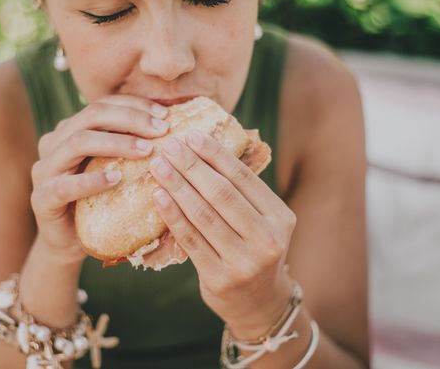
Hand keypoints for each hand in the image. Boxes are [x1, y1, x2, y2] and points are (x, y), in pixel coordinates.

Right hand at [30, 95, 169, 262]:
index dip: (135, 105)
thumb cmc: (100, 200)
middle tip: (161, 130)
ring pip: (78, 142)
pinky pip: (65, 185)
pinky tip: (116, 179)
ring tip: (146, 151)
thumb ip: (131, 146)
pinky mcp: (42, 198)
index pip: (103, 104)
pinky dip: (92, 180)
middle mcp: (54, 142)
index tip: (166, 114)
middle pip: (91, 115)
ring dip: (116, 143)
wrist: (71, 241)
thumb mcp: (116, 168)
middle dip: (130, 119)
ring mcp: (44, 169)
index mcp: (71, 129)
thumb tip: (174, 125)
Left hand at [148, 130, 295, 336]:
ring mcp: (245, 262)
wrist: (259, 304)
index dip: (216, 154)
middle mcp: (267, 239)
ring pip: (204, 215)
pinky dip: (173, 215)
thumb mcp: (262, 224)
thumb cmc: (254, 253)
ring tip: (158, 166)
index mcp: (281, 218)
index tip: (192, 135)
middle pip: (222, 193)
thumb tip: (200, 152)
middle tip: (169, 146)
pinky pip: (191, 240)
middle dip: (192, 166)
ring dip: (177, 186)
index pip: (244, 178)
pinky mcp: (220, 278)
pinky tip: (158, 196)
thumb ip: (241, 196)